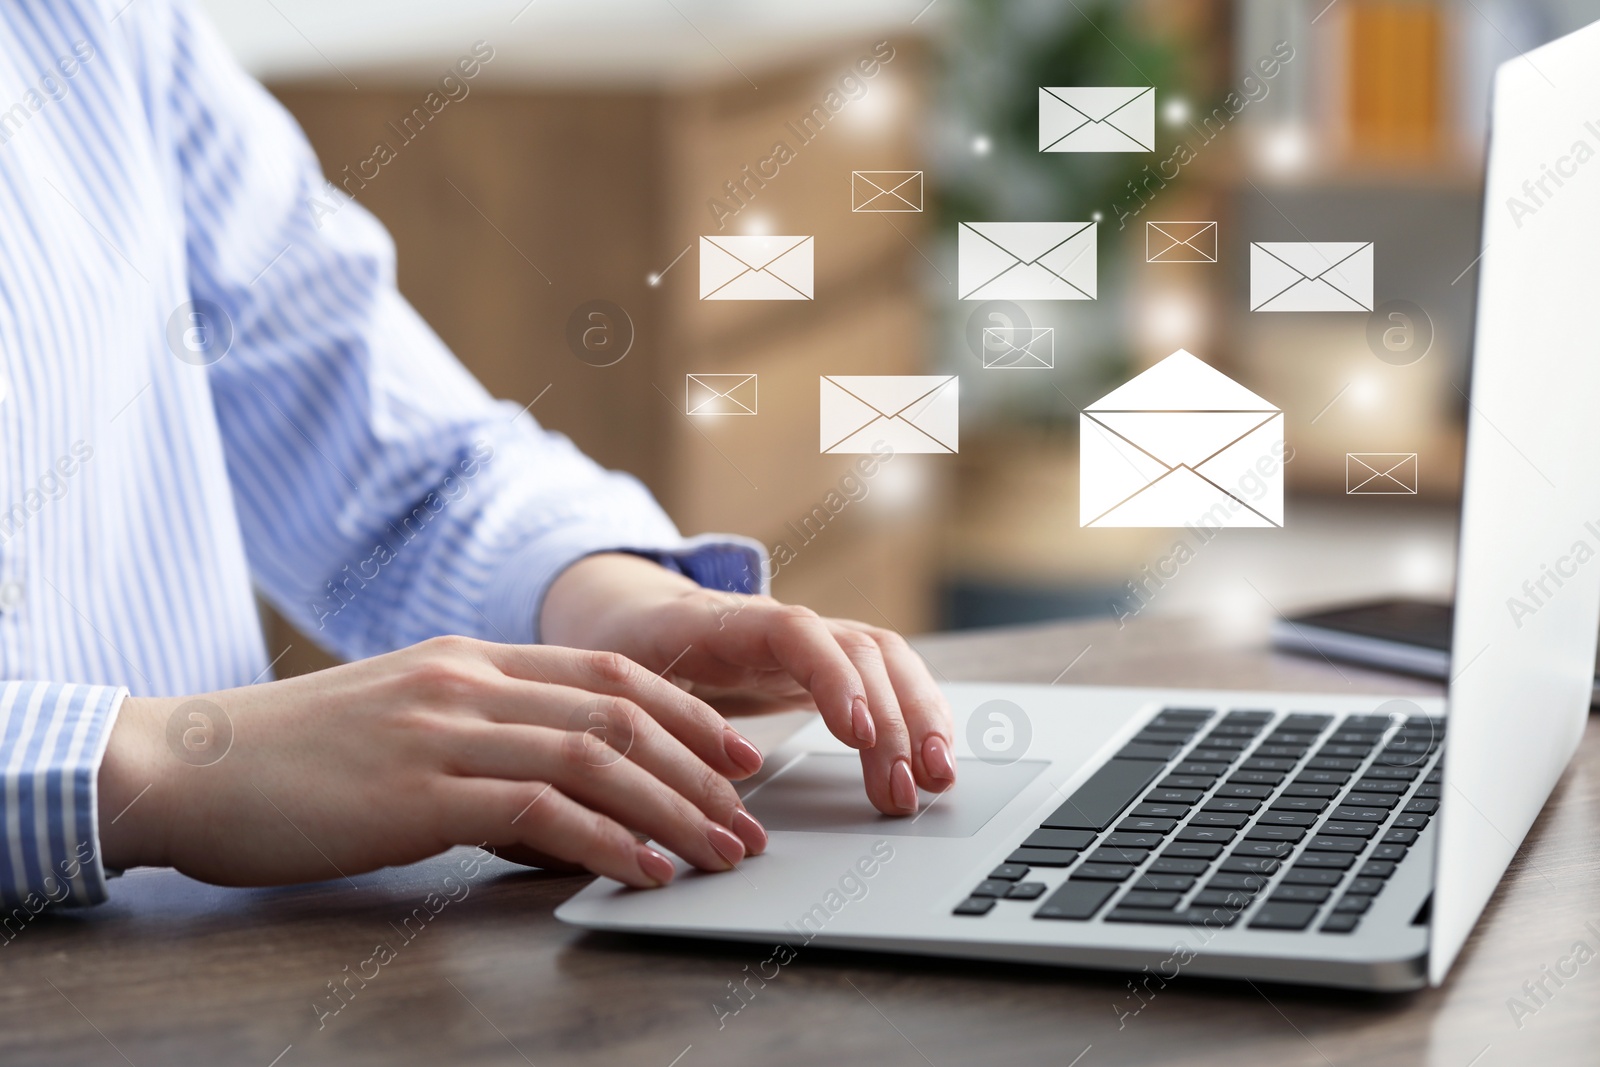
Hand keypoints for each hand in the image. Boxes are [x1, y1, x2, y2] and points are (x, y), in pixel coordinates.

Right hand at [96, 637, 770, 888]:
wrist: (187, 766)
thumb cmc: (293, 758)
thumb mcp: (402, 722)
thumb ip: (481, 737)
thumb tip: (560, 799)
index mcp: (469, 659)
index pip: (608, 672)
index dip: (687, 712)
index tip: (737, 752)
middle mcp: (469, 682)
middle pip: (621, 712)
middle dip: (701, 767)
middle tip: (751, 816)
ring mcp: (445, 730)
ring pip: (596, 758)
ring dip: (675, 809)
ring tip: (723, 851)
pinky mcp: (418, 791)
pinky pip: (541, 809)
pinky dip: (609, 841)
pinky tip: (647, 869)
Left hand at [541, 554, 956, 815]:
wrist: (634, 620)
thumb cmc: (623, 653)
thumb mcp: (619, 681)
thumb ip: (645, 717)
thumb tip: (681, 780)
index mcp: (726, 622)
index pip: (796, 633)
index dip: (832, 678)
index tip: (855, 732)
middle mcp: (782, 625)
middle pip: (860, 650)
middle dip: (895, 718)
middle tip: (911, 785)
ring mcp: (813, 642)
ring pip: (887, 662)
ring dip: (919, 719)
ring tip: (938, 779)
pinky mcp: (830, 667)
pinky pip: (889, 680)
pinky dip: (918, 716)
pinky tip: (934, 760)